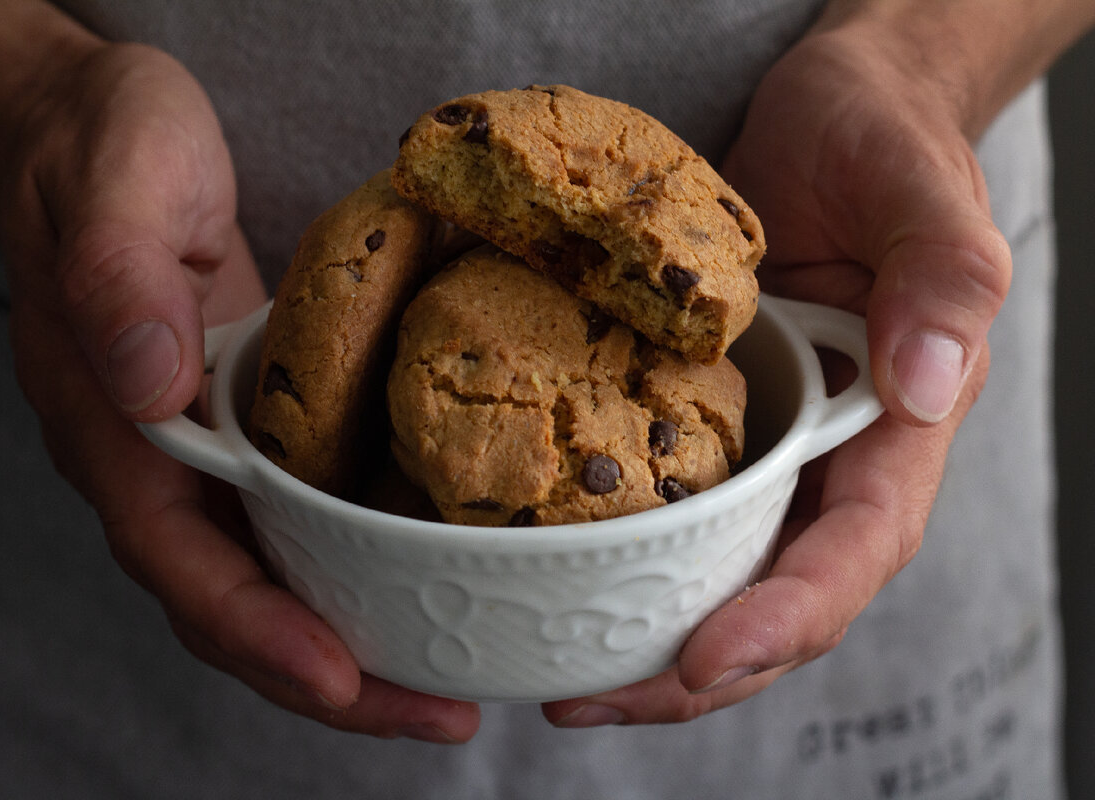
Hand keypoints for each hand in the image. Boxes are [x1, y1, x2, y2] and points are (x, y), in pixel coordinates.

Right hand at [0, 37, 479, 741]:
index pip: (178, 559)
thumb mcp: (117, 185)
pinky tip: (423, 586)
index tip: (339, 679)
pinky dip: (352, 572)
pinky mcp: (245, 428)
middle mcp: (154, 460)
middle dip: (328, 677)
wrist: (94, 130)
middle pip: (232, 602)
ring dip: (351, 643)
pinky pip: (293, 526)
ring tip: (444, 687)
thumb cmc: (103, 146)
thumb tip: (153, 388)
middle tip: (436, 717)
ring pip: (268, 578)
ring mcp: (201, 452)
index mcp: (112, 422)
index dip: (255, 631)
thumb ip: (120, 284)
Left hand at [544, 12, 1009, 726]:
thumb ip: (943, 280)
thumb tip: (930, 384)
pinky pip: (672, 516)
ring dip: (649, 643)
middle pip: (779, 596)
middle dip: (696, 671)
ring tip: (563, 681)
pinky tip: (559, 589)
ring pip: (718, 575)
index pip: (856, 549)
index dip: (785, 618)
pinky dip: (624, 566)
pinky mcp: (705, 426)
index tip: (704, 661)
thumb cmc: (880, 142)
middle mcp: (831, 458)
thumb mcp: (919, 190)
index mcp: (902, 426)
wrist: (821, 119)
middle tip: (591, 699)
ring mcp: (766, 450)